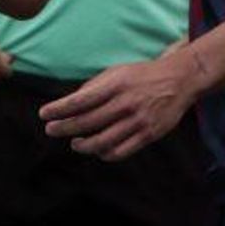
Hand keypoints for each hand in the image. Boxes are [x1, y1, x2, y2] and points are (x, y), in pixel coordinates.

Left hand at [39, 47, 204, 160]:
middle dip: (64, 128)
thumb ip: (95, 86)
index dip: (59, 109)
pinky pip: (121, 151)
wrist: (179, 80)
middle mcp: (125, 103)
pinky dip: (105, 153)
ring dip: (83, 145)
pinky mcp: (149, 134)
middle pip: (87, 122)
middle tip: (51, 130)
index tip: (44, 114)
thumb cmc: (142, 75)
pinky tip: (97, 150)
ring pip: (102, 141)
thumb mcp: (117, 72)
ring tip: (74, 143)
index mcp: (115, 84)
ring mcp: (138, 121)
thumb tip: (71, 102)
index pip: (80, 100)